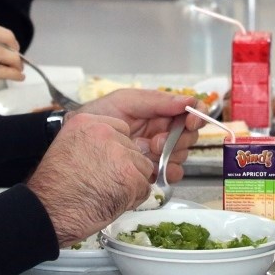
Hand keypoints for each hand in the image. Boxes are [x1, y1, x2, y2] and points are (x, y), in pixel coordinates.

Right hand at [26, 113, 154, 245]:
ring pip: (142, 167)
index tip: (103, 164)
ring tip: (108, 193)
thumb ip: (91, 142)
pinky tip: (113, 202)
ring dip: (130, 183)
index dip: (116, 151)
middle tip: (103, 183)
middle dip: (124, 168)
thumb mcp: (67, 148)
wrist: (48, 212)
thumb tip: (114, 150)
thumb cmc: (54, 188)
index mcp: (87, 123)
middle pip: (133, 149)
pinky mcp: (129, 177)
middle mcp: (105, 133)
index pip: (121, 130)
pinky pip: (144, 188)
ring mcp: (119, 154)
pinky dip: (133, 199)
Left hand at [74, 89, 200, 179]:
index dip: (196, 115)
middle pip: (190, 135)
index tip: (191, 120)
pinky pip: (173, 173)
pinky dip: (169, 172)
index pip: (190, 111)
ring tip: (146, 152)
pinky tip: (155, 169)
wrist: (78, 140)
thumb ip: (157, 101)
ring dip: (171, 154)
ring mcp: (159, 151)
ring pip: (183, 154)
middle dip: (179, 138)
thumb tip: (188, 100)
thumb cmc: (98, 116)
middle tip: (156, 141)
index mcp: (160, 111)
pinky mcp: (153, 170)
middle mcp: (163, 130)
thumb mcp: (126, 101)